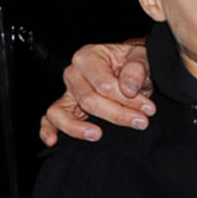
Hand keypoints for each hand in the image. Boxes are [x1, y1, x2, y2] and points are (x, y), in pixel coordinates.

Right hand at [39, 39, 155, 144]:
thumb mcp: (142, 60)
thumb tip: (129, 88)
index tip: (148, 109)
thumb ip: (137, 70)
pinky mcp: (65, 107)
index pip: (104, 85)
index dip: (127, 100)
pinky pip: (50, 119)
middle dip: (117, 114)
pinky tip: (52, 140)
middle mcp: (74, 73)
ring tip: (98, 134)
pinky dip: (49, 129)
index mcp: (89, 57)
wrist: (131, 73)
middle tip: (141, 122)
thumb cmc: (133, 66)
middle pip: (88, 100)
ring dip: (79, 127)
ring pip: (63, 112)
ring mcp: (67, 92)